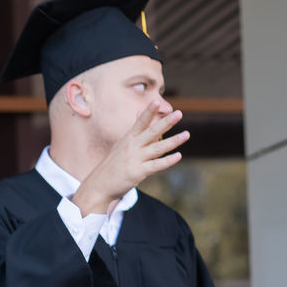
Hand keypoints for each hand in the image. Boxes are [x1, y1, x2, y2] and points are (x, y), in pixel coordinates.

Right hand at [71, 104, 188, 215]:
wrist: (99, 185)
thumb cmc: (112, 165)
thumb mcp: (121, 145)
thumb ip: (135, 130)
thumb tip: (139, 112)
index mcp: (128, 139)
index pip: (140, 123)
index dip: (148, 112)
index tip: (156, 101)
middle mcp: (132, 147)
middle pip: (152, 132)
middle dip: (166, 122)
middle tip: (179, 113)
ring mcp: (135, 159)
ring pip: (157, 148)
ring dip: (173, 141)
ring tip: (187, 134)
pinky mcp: (137, 172)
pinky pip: (155, 165)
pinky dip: (167, 161)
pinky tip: (178, 156)